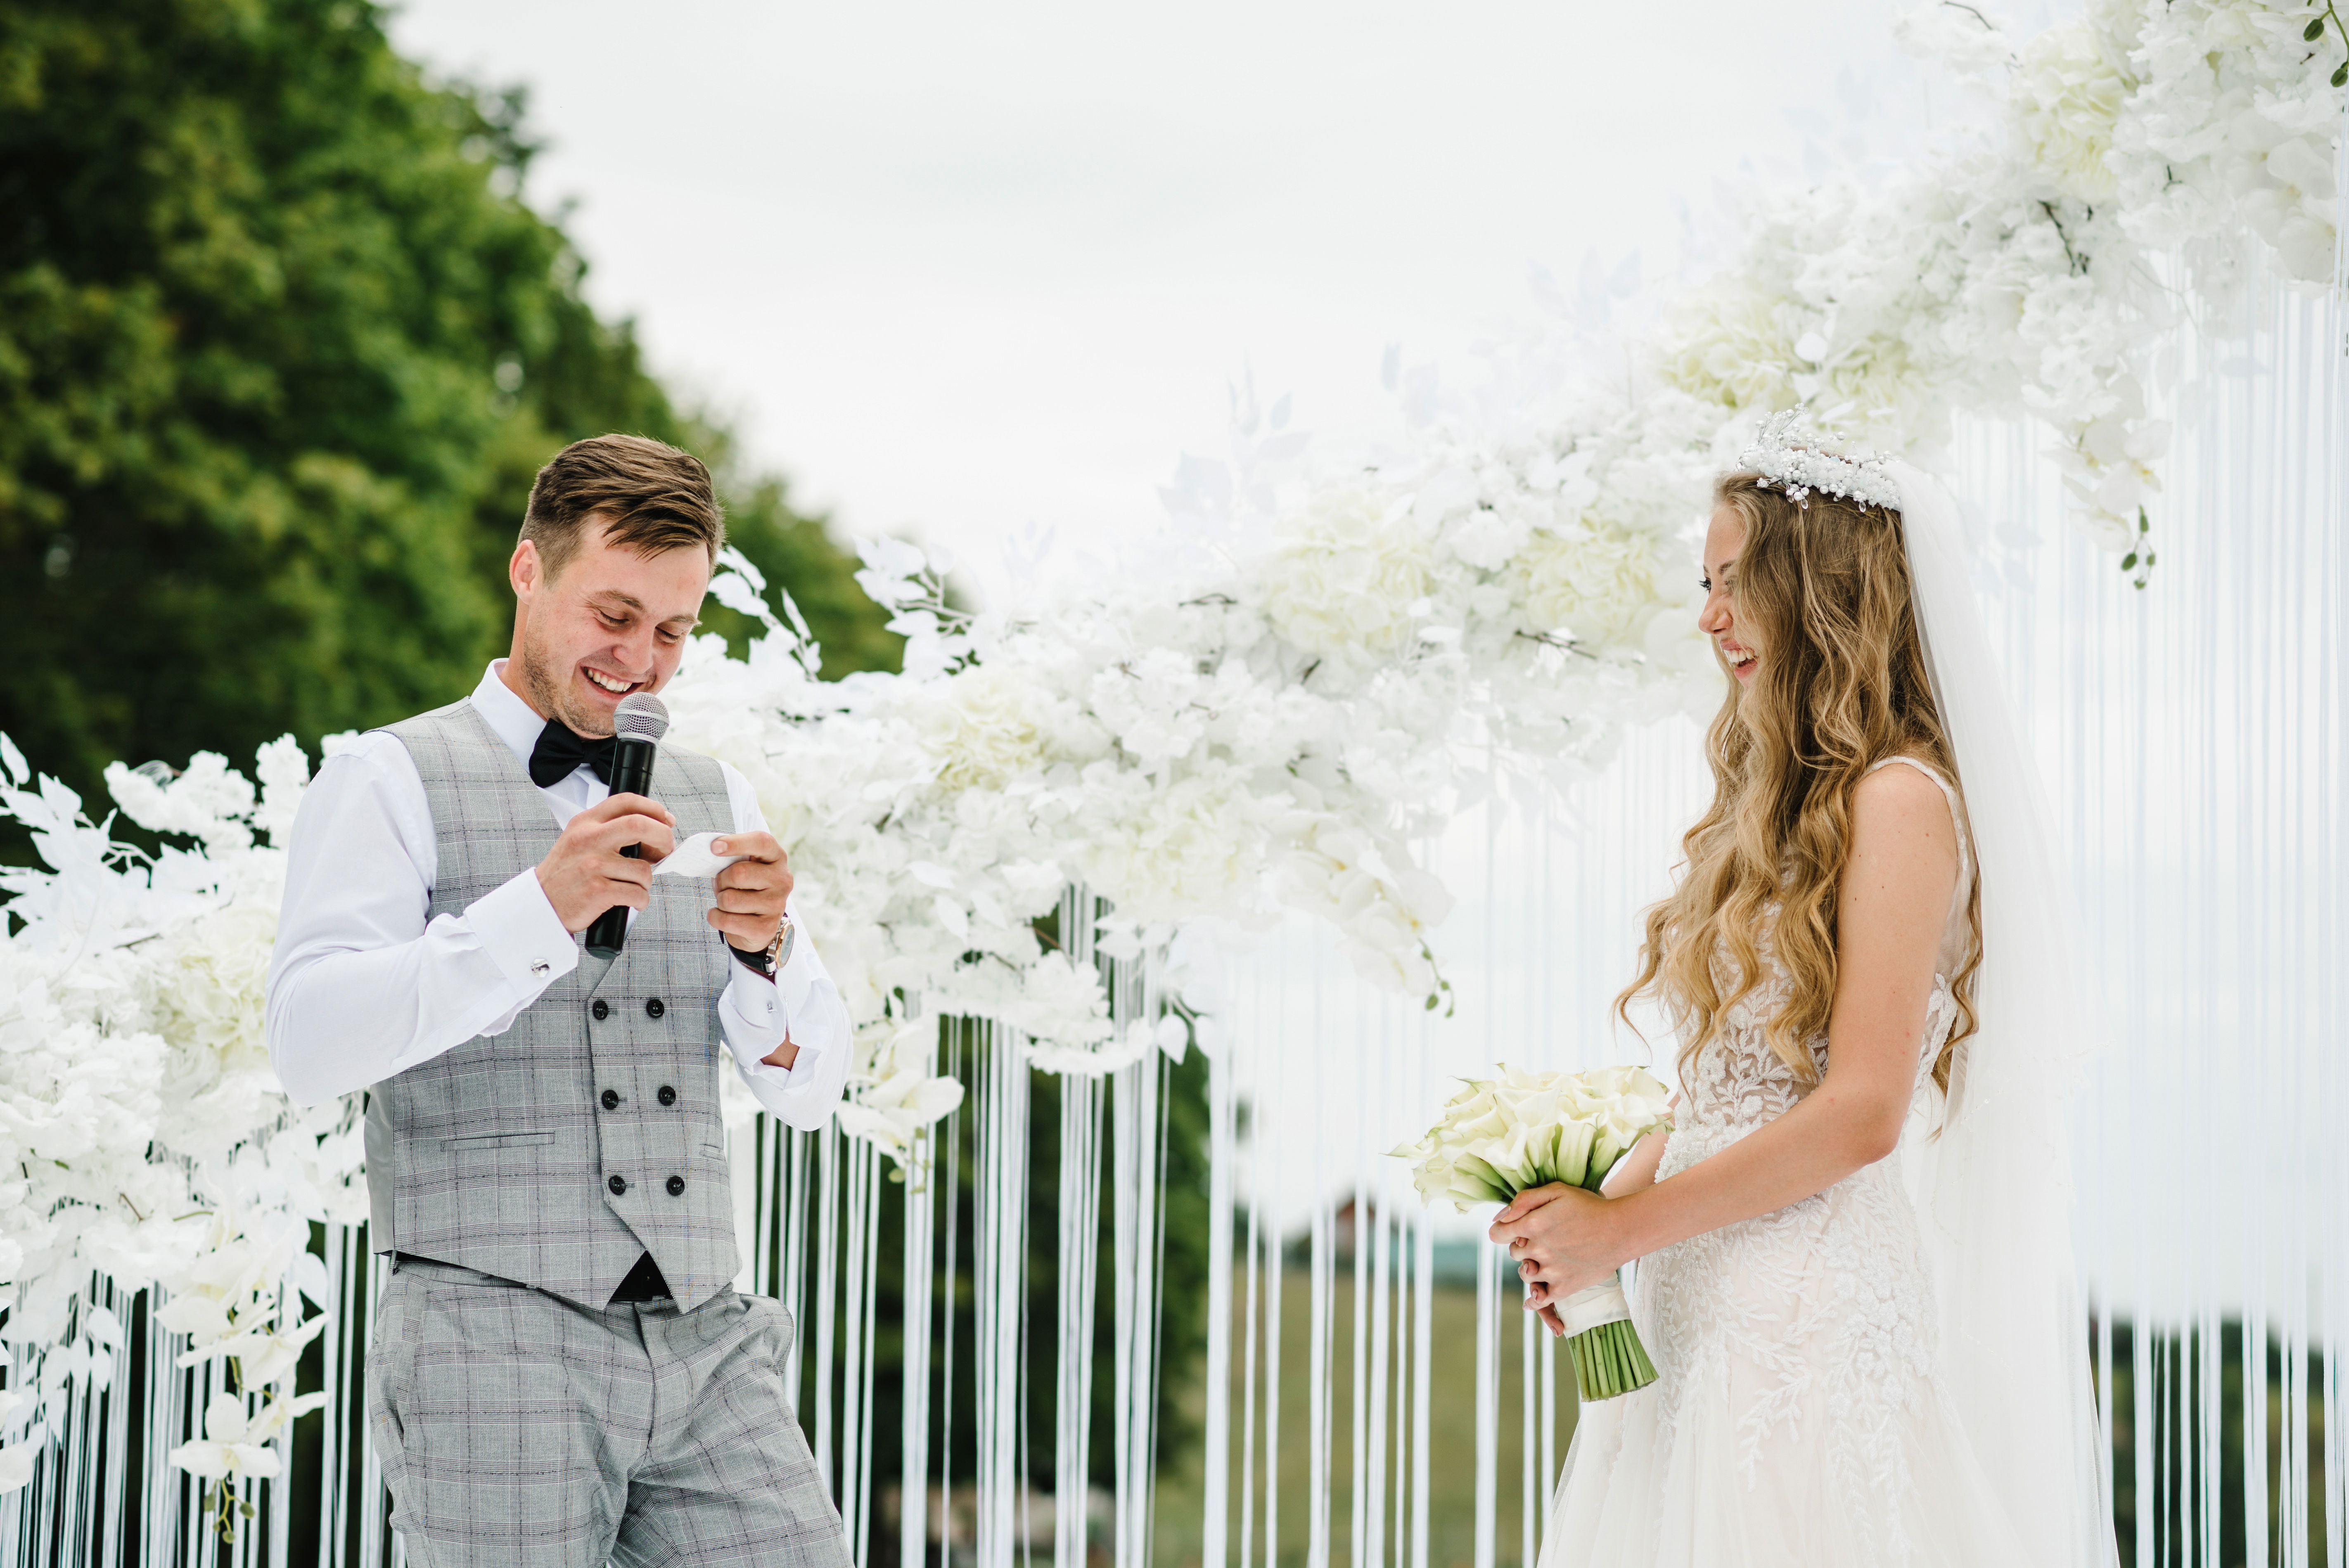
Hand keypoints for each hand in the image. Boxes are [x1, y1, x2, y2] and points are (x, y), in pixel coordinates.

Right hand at [534, 794, 675, 932]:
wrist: (542, 904)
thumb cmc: (565, 874)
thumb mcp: (579, 840)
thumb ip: (610, 830)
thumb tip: (655, 831)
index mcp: (585, 823)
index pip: (625, 801)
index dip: (653, 808)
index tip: (666, 820)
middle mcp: (588, 839)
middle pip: (640, 824)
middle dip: (663, 837)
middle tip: (666, 849)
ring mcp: (592, 865)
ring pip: (643, 868)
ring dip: (646, 882)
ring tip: (633, 885)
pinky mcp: (597, 891)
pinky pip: (637, 893)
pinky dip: (641, 900)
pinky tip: (631, 900)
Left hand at [705, 831, 793, 952]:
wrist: (757, 923)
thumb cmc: (745, 886)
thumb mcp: (743, 865)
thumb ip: (732, 857)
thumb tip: (713, 852)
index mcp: (776, 857)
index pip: (761, 842)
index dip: (736, 843)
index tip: (714, 848)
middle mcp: (782, 879)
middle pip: (738, 874)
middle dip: (721, 880)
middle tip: (723, 885)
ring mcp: (777, 905)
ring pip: (730, 899)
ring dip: (720, 901)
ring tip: (728, 902)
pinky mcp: (766, 928)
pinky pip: (727, 920)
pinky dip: (716, 917)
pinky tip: (723, 915)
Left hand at [1488, 1182, 1628, 1309]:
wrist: (1622, 1230)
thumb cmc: (1590, 1206)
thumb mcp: (1557, 1190)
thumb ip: (1524, 1200)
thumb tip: (1499, 1217)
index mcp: (1532, 1225)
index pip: (1497, 1234)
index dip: (1502, 1230)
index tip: (1509, 1230)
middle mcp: (1538, 1250)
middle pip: (1514, 1253)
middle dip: (1521, 1246)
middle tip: (1539, 1240)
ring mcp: (1551, 1271)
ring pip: (1526, 1274)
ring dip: (1530, 1267)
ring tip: (1544, 1260)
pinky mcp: (1565, 1287)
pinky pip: (1540, 1300)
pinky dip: (1534, 1300)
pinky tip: (1534, 1297)